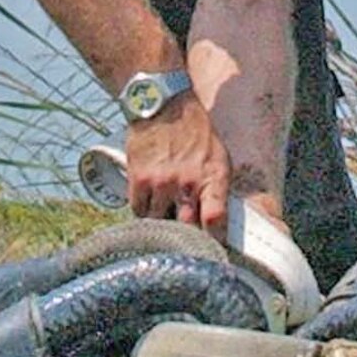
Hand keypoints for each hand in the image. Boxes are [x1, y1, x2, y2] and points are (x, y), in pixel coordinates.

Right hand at [126, 97, 231, 235]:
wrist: (163, 105)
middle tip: (185, 247)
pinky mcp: (139, 180)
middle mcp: (187, 182)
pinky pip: (139, 211)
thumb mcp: (218, 156)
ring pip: (159, 222)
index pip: (216, 219)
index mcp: (214, 176)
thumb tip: (215, 220)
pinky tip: (149, 206)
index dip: (215, 240)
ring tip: (164, 220)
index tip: (213, 251)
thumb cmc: (195, 132)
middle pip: (186, 228)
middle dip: (187, 240)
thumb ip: (217, 188)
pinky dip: (144, 212)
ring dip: (162, 224)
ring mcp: (161, 183)